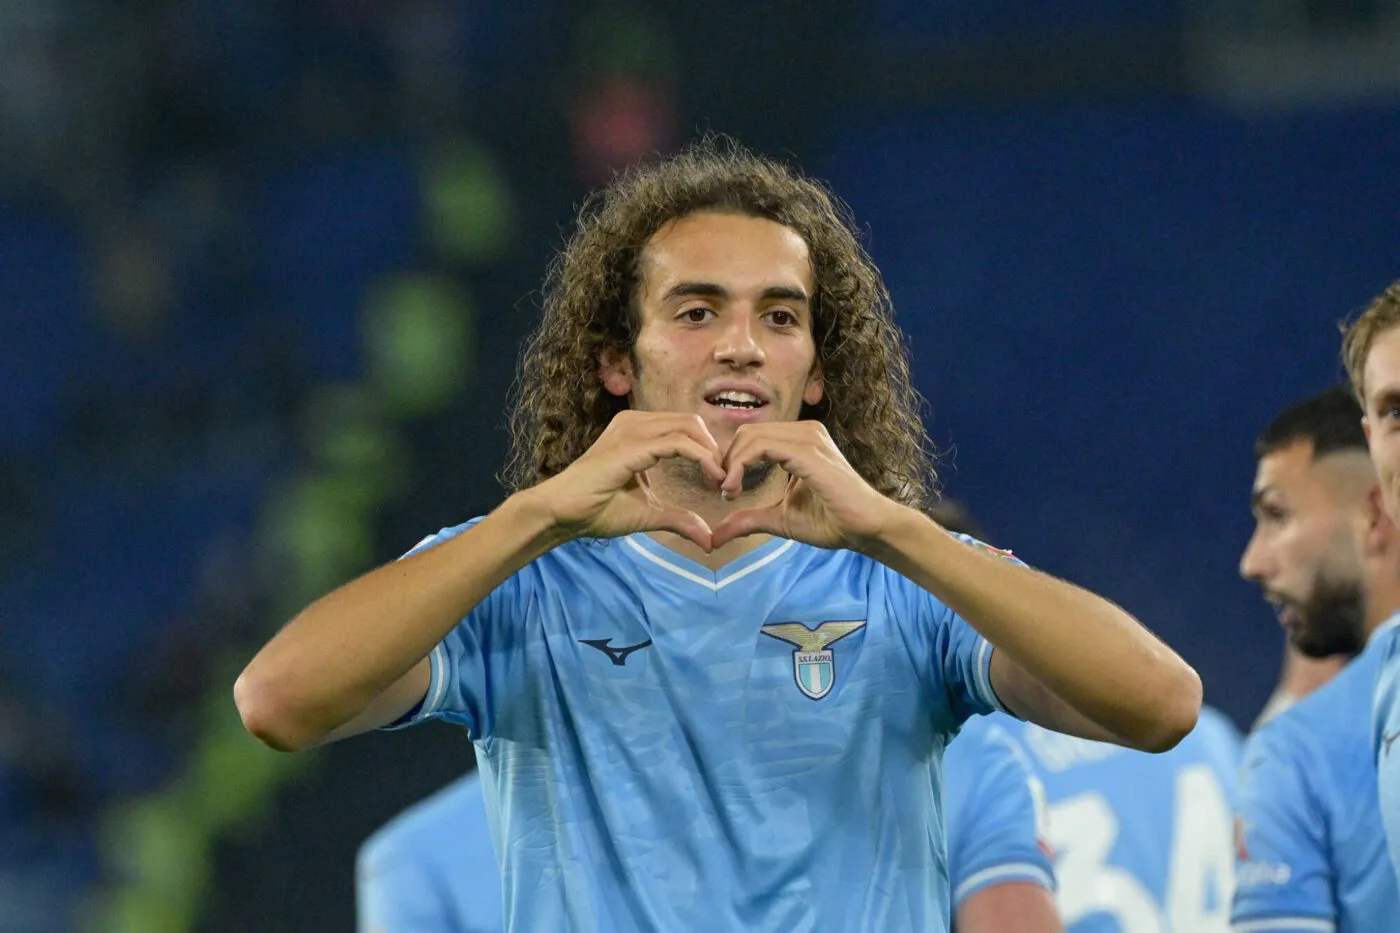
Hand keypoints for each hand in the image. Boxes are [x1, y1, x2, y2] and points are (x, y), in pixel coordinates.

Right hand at [531, 411, 725, 549]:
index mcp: (638, 434)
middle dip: (714, 448)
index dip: (708, 451)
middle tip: (725, 479)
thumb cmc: (596, 511)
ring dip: (712, 452)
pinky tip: (712, 476)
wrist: (562, 514)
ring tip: (720, 479)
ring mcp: (632, 431)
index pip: (684, 429)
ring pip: (688, 427)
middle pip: (691, 422)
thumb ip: (678, 519)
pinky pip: (678, 443)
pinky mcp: (632, 446)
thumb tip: (708, 539)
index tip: (720, 480)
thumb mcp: (647, 514)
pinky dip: (702, 458)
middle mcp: (635, 424)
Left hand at [710, 421, 900, 550]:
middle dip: (727, 461)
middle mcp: (804, 432)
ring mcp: (808, 438)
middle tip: (725, 492)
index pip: (753, 436)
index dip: (732, 461)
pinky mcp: (808, 451)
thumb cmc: (832, 522)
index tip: (726, 491)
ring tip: (729, 493)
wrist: (866, 529)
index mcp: (799, 442)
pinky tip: (736, 489)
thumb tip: (715, 536)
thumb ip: (749, 520)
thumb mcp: (780, 519)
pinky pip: (761, 446)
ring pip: (750, 436)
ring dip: (731, 464)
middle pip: (747, 432)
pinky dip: (740, 465)